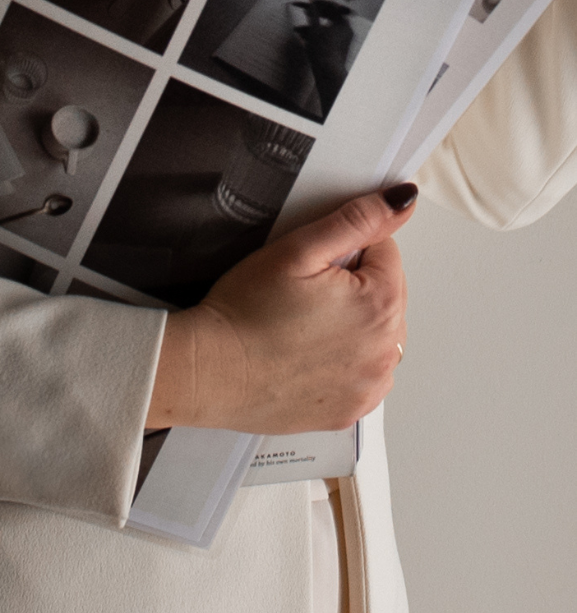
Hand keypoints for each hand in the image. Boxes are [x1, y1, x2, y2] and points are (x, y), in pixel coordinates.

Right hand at [145, 185, 415, 433]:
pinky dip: (342, 364)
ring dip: (352, 327)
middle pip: (385, 296)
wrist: (208, 372)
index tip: (310, 268)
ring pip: (375, 337)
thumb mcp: (297, 250)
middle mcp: (387, 352)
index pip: (385, 254)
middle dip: (352, 289)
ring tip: (299, 328)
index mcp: (382, 305)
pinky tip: (304, 357)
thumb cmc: (244, 312)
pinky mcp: (349, 411)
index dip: (344, 252)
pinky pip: (361, 376)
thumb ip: (357, 221)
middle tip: (299, 298)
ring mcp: (370, 387)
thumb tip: (402, 201)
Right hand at [290, 0, 354, 115]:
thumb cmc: (322, 51)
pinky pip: (327, 38)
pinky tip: (304, 39)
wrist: (329, 74)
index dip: (320, 3)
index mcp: (344, 23)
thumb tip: (311, 4)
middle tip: (305, 11)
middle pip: (330, 18)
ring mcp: (343, 41)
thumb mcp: (314, 30)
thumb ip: (313, 15)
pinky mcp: (338, 49)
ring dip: (312, 28)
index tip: (309, 1)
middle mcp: (346, 31)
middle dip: (315, 16)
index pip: (332, 7)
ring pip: (326, 29)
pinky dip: (317, 36)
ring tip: (298, 30)